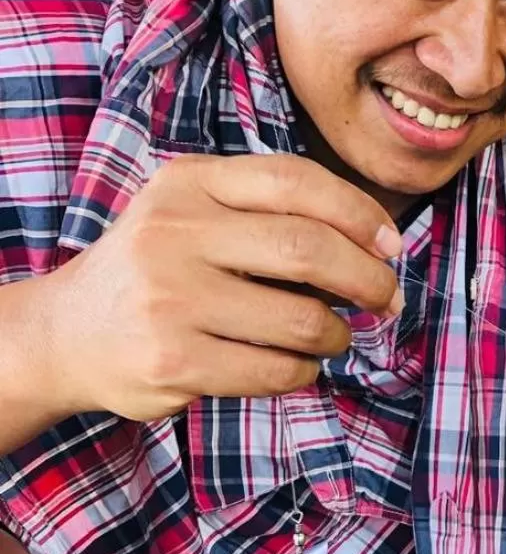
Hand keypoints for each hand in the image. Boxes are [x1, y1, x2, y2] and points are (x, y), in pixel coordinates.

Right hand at [44, 154, 403, 422]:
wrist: (66, 334)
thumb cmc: (157, 270)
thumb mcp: (194, 214)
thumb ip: (270, 212)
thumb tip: (379, 244)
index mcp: (188, 184)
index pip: (295, 182)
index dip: (359, 213)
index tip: (391, 245)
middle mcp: (174, 234)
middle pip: (307, 249)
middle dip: (367, 278)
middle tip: (386, 300)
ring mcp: (169, 300)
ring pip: (301, 319)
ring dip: (336, 334)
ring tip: (332, 335)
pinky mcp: (172, 361)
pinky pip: (275, 370)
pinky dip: (304, 371)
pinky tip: (296, 364)